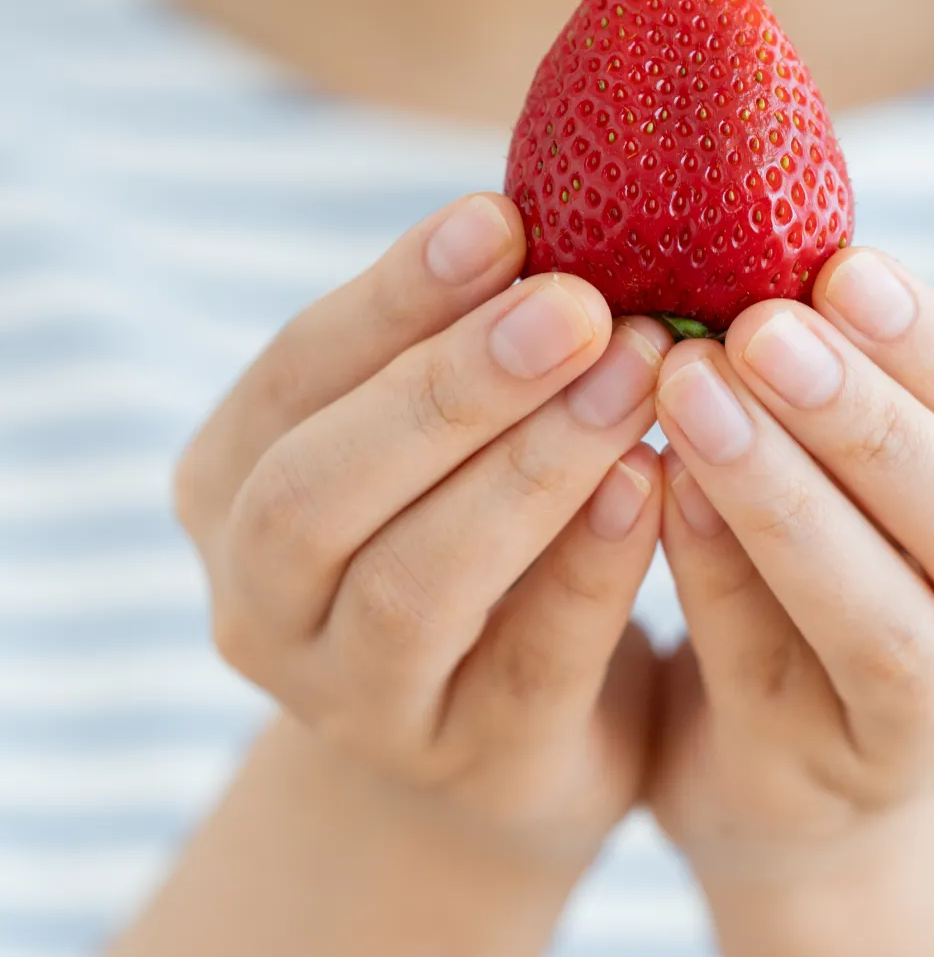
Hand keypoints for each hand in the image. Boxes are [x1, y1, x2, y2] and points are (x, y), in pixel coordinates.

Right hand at [174, 193, 669, 877]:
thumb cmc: (475, 515)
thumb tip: (535, 208)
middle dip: (452, 387)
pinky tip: (656, 483)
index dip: (396, 294)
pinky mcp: (474, 768)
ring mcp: (355, 704)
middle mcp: (262, 599)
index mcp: (234, 480)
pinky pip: (528, 669)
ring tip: (635, 375)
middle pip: (318, 490)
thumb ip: (467, 333)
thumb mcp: (442, 423)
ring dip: (530, 470)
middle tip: (578, 305)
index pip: (297, 373)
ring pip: (412, 587)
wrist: (514, 713)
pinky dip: (590, 569)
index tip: (501, 219)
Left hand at [649, 247, 933, 886]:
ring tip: (687, 386)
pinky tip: (652, 481)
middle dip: (871, 426)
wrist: (806, 742)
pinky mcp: (823, 780)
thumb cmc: (855, 545)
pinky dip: (710, 572)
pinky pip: (764, 674)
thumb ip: (862, 373)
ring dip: (781, 496)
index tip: (845, 266)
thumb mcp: (894, 462)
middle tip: (760, 328)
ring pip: (880, 626)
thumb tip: (776, 234)